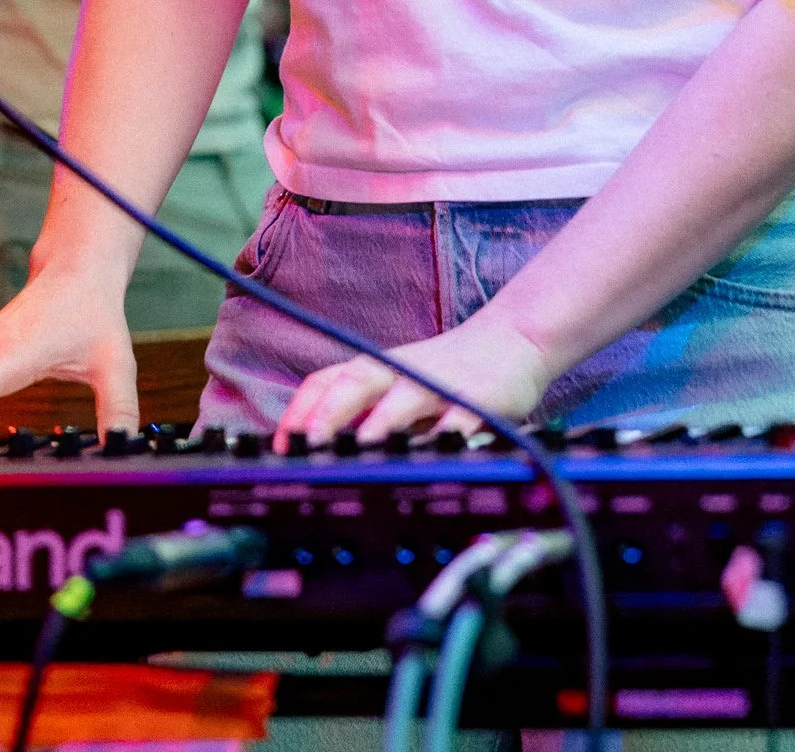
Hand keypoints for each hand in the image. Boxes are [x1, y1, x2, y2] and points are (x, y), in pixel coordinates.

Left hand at [274, 310, 551, 451]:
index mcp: (378, 368)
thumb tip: (315, 447)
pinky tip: (435, 455)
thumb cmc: (447, 371)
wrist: (514, 339)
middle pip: (357, 381)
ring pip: (405, 397)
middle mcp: (402, 371)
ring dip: (382, 422)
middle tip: (307, 444)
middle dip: (330, 412)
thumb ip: (363, 411)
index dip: (300, 410)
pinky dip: (445, 437)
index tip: (281, 443)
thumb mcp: (396, 386)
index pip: (326, 380)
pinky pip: (459, 419)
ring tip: (362, 448)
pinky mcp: (477, 398)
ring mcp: (439, 383)